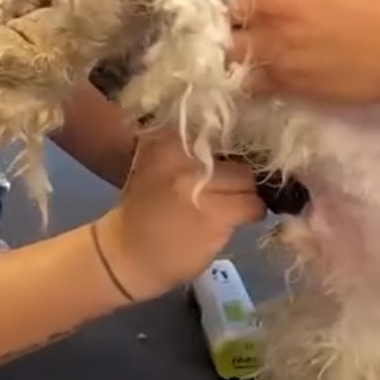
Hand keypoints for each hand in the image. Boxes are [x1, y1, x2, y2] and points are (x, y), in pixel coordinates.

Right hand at [98, 128, 264, 300]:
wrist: (127, 256)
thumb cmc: (145, 207)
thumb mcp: (159, 163)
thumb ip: (193, 147)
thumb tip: (242, 139)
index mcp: (167, 136)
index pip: (219, 124)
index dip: (231, 141)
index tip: (228, 158)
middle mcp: (182, 155)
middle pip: (238, 153)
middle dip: (239, 172)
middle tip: (227, 187)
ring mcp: (200, 184)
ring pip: (248, 180)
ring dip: (246, 194)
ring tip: (230, 204)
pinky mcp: (216, 214)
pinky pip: (252, 206)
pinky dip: (251, 212)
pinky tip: (235, 219)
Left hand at [230, 0, 379, 103]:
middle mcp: (268, 10)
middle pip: (224, 11)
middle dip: (230, 10)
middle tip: (243, 12)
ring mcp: (274, 51)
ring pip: (228, 49)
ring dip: (233, 44)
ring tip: (245, 42)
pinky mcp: (287, 85)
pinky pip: (247, 84)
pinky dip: (248, 78)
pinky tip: (256, 72)